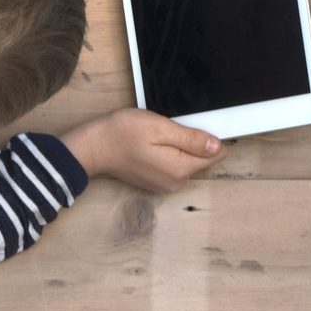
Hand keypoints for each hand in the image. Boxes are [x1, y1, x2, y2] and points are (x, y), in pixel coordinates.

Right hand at [60, 108, 227, 192]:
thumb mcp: (160, 127)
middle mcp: (176, 182)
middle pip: (201, 159)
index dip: (209, 136)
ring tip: (157, 135)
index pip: (216, 154)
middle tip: (169, 127)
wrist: (93, 148)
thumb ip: (191, 139)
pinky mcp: (155, 183)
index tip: (191, 125)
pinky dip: (168, 155)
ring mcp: (165, 185)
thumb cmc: (122, 133)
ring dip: (179, 148)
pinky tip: (151, 145)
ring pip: (187, 163)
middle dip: (192, 142)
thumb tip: (218, 147)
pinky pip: (173, 167)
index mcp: (181, 168)